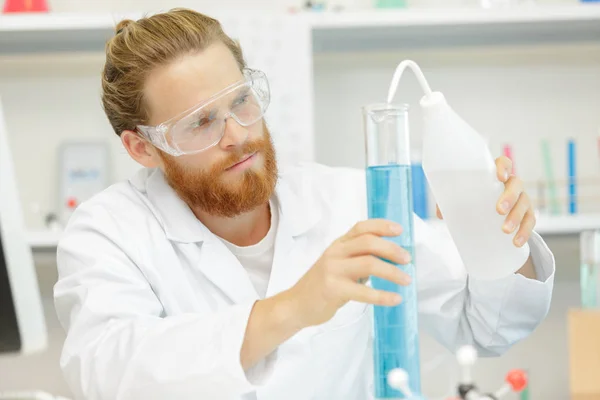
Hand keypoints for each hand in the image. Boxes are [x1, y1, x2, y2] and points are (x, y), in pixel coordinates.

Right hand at [288, 219, 411, 328]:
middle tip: (407, 260)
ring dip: (391, 272)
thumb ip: (358, 258)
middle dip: (392, 249)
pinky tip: (395, 299)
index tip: (400, 230)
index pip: (361, 227)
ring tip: (406, 280)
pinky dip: (382, 295)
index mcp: (338, 245)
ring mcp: (332, 270)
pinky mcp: (333, 289)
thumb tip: (391, 258)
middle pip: (368, 242)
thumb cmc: (322, 285)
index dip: (382, 226)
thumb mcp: (338, 265)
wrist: (296, 305)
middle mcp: (335, 253)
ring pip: (368, 264)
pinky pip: (363, 291)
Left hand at [435, 156, 535, 247]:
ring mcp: (522, 198)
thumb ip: (448, 202)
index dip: (504, 167)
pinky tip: (516, 242)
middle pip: (516, 184)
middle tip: (499, 210)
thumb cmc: (473, 200)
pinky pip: (531, 221)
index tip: (499, 177)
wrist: (489, 215)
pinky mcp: (527, 214)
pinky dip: (524, 232)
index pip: (504, 163)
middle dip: (509, 197)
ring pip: (524, 203)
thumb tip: (441, 214)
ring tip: (505, 230)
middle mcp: (511, 184)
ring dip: (516, 217)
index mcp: (495, 175)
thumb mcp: (461, 199)